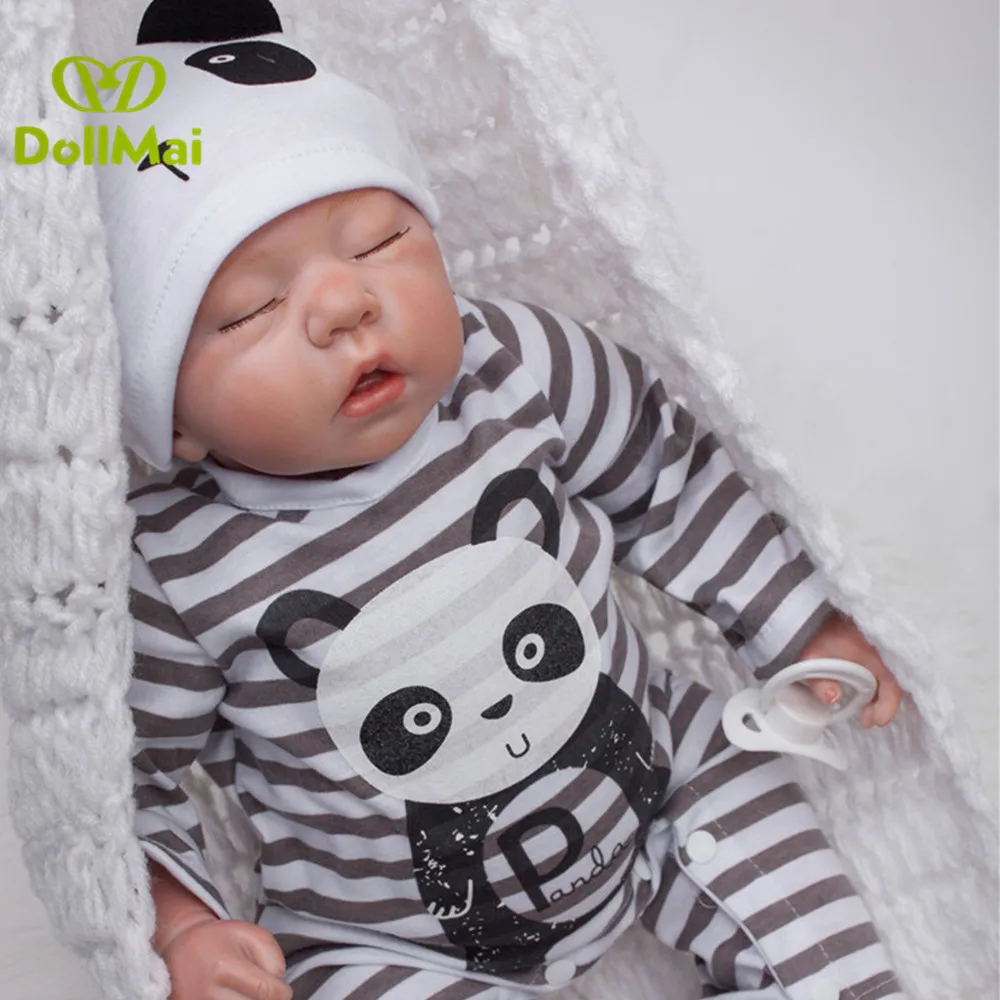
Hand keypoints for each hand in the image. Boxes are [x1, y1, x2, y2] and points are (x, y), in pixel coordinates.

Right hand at [160, 917, 292, 999]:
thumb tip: (278, 981)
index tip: (284, 991)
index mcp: (224, 967)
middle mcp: (208, 993)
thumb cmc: (218, 940)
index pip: (264, 991)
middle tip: (264, 991)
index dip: (281, 993)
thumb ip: (272, 955)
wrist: (179, 949)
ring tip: (248, 992)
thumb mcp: (250, 933)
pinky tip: (238, 997)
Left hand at [799, 611, 903, 726]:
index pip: (893, 683)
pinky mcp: (877, 642)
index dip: (887, 706)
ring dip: (881, 695)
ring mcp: (882, 643)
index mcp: (873, 651)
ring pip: (892, 674)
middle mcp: (884, 647)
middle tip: (865, 719)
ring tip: (864, 711)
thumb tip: (833, 698)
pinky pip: (887, 666)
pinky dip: (879, 683)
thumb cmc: (813, 633)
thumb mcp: (810, 658)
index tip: (873, 721)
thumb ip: (819, 681)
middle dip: (883, 704)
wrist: (810, 608)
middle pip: (895, 681)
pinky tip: (865, 693)